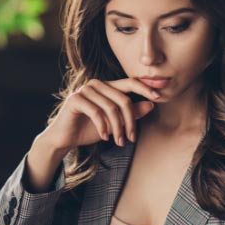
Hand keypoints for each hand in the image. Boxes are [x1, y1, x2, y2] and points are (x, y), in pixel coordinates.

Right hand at [41, 78, 159, 151]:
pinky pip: (97, 112)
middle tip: (131, 139)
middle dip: (130, 121)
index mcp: (107, 86)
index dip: (146, 87)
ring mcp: (85, 89)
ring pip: (111, 108)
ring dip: (117, 128)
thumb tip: (151, 105)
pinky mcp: (76, 99)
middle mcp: (97, 84)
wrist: (65, 137)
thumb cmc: (89, 129)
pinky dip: (103, 127)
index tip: (160, 95)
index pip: (130, 83)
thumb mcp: (115, 123)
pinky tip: (105, 137)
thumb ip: (131, 113)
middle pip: (123, 99)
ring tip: (118, 141)